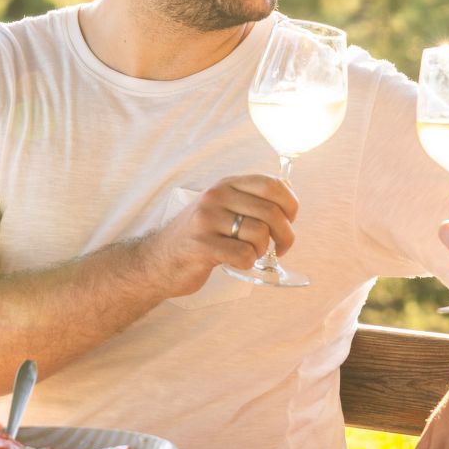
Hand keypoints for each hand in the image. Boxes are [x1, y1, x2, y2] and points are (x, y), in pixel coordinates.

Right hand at [141, 174, 297, 296]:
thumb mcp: (222, 207)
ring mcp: (207, 220)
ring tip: (251, 254)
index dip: (290, 204)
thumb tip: (287, 187)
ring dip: (262, 251)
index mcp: (225, 185)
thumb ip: (250, 196)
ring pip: (259, 235)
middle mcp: (216, 197)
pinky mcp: (202, 245)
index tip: (289, 220)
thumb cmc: (199, 235)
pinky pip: (243, 255)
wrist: (158, 260)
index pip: (271, 184)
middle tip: (281, 247)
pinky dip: (247, 263)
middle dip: (285, 235)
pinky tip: (237, 262)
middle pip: (271, 212)